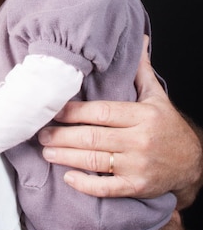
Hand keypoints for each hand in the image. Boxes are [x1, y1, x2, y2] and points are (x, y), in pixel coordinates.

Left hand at [39, 36, 202, 204]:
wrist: (192, 163)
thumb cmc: (168, 127)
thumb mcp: (157, 97)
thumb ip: (142, 72)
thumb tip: (140, 41)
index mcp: (143, 115)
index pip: (101, 112)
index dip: (74, 112)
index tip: (54, 111)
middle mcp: (140, 140)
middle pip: (93, 137)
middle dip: (62, 135)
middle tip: (41, 134)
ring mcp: (138, 166)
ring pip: (94, 161)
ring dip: (66, 156)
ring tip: (46, 151)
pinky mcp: (137, 187)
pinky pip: (106, 188)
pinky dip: (85, 184)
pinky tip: (68, 177)